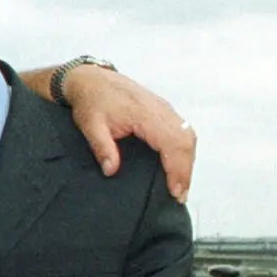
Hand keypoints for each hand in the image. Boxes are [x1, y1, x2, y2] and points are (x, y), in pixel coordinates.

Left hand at [64, 64, 194, 202]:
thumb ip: (102, 147)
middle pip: (185, 140)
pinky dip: (183, 150)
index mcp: (145, 112)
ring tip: (180, 186)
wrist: (91, 79)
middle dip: (185, 170)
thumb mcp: (90, 125)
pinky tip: (177, 167)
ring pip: (187, 135)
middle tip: (180, 196)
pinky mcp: (162, 111)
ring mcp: (164, 108)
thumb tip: (111, 170)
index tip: (176, 191)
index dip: (177, 168)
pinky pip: (181, 131)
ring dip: (186, 161)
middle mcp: (160, 109)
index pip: (171, 142)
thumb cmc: (90, 100)